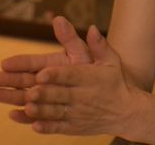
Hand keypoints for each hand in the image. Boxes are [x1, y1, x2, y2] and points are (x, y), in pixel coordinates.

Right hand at [0, 16, 92, 109]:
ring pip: (26, 96)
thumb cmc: (99, 71)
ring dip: (10, 96)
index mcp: (53, 64)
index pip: (32, 63)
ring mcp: (48, 97)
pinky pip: (38, 115)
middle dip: (7, 79)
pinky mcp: (53, 113)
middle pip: (24, 79)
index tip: (4, 62)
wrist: (114, 95)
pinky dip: (25, 116)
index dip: (18, 63)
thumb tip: (58, 18)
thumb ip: (71, 38)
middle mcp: (48, 80)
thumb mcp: (85, 53)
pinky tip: (14, 116)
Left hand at [22, 25, 138, 135]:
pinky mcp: (74, 127)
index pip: (70, 75)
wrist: (127, 112)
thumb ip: (99, 45)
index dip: (55, 75)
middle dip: (44, 94)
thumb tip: (92, 28)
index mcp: (88, 78)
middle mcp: (82, 96)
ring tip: (27, 108)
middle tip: (28, 92)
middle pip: (60, 94)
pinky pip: (59, 127)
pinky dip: (47, 127)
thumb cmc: (115, 81)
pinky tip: (34, 126)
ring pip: (57, 112)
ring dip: (42, 111)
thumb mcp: (111, 60)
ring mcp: (78, 113)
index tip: (41, 74)